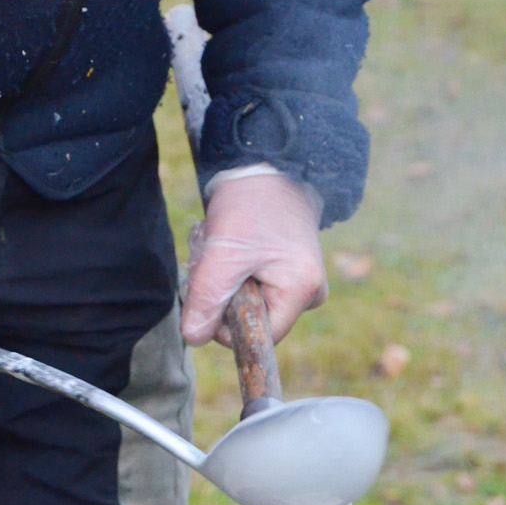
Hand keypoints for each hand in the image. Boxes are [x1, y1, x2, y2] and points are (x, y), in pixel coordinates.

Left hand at [180, 172, 326, 346]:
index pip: (259, 336)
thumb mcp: (223, 254)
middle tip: (216, 258)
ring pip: (250, 304)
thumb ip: (207, 299)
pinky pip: (255, 288)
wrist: (268, 166)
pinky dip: (233, 271)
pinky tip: (232, 246)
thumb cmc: (251, 205)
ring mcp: (303, 283)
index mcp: (303, 292)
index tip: (214, 284)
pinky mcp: (292, 273)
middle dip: (225, 296)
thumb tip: (194, 338)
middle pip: (254, 320)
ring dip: (225, 281)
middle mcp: (311, 293)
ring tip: (224, 246)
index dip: (227, 322)